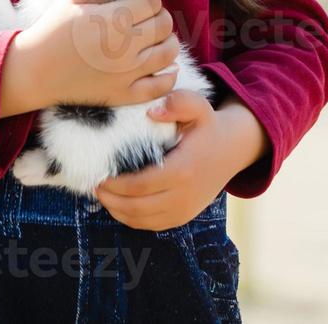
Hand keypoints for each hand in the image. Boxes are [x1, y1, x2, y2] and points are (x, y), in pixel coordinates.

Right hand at [0, 0, 179, 115]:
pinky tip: (163, 67)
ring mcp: (126, 72)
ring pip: (169, 52)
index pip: (153, 2)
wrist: (34, 71)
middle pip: (164, 24)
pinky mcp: (124, 94)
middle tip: (148, 20)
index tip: (140, 3)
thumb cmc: (52, 30)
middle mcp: (124, 45)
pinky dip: (168, 75)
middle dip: (160, 17)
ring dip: (167, 42)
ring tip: (157, 40)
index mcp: (113, 18)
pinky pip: (161, 86)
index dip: (149, 0)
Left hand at [94, 89, 266, 230]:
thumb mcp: (199, 106)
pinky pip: (152, 225)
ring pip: (142, 221)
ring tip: (103, 195)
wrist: (232, 150)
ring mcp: (184, 210)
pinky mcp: (183, 217)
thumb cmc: (208, 126)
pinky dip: (131, 219)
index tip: (100, 175)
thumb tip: (152, 112)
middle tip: (95, 186)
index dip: (115, 185)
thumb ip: (178, 102)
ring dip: (118, 211)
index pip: (140, 186)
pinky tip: (119, 205)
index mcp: (183, 170)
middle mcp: (184, 196)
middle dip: (111, 199)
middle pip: (137, 207)